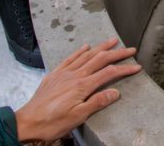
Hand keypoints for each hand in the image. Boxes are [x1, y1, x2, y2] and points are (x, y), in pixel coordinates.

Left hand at [13, 38, 139, 143]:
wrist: (27, 123)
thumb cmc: (52, 123)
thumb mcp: (78, 117)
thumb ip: (97, 102)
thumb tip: (115, 92)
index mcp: (82, 86)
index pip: (108, 74)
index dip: (124, 69)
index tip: (136, 67)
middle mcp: (74, 75)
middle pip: (100, 60)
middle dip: (117, 53)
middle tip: (130, 49)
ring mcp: (64, 73)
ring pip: (86, 55)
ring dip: (101, 47)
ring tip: (112, 41)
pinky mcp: (54, 75)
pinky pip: (69, 59)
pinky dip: (79, 51)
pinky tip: (85, 47)